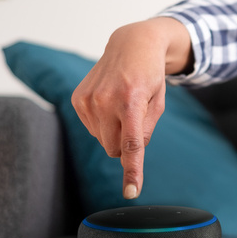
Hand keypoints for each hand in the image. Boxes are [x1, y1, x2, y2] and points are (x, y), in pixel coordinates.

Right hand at [71, 18, 192, 198]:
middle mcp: (106, 100)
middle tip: (135, 118)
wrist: (131, 44)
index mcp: (131, 101)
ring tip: (123, 104)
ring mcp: (88, 99)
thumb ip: (146, 131)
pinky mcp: (78, 99)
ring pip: (102, 140)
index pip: (131, 144)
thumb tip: (128, 154)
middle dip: (125, 143)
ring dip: (114, 131)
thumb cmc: (150, 75)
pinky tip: (109, 103)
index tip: (131, 192)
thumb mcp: (158, 102)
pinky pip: (91, 128)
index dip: (132, 171)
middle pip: (114, 149)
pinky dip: (103, 123)